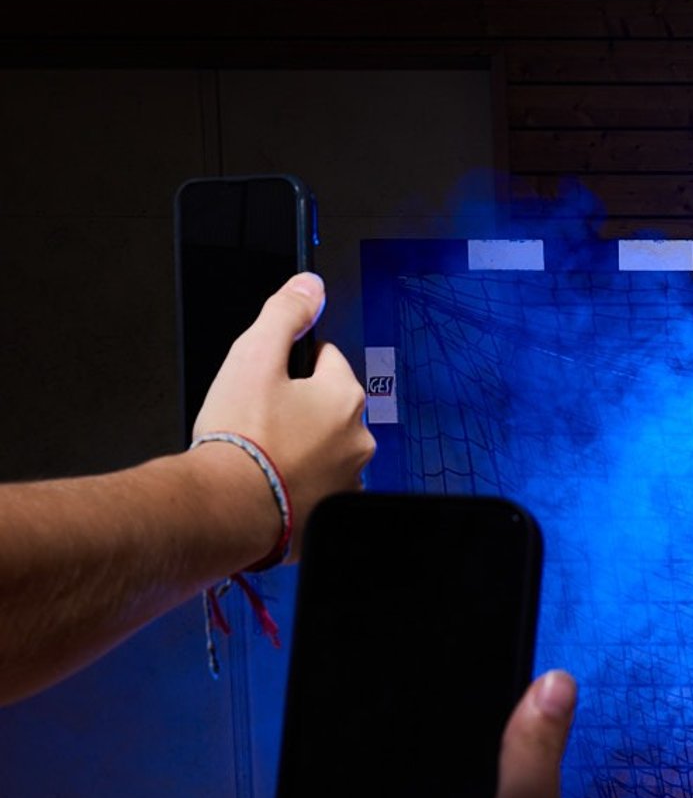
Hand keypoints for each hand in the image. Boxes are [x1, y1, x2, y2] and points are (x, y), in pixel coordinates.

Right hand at [191, 273, 375, 553]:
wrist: (230, 509)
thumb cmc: (242, 439)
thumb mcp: (254, 356)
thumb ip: (285, 314)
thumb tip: (310, 285)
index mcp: (345, 397)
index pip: (327, 359)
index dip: (293, 364)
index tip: (269, 379)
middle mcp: (358, 439)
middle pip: (327, 405)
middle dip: (299, 407)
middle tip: (260, 418)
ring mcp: (349, 479)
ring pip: (325, 447)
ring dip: (301, 446)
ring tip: (264, 452)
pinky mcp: (331, 512)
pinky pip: (319, 485)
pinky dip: (300, 481)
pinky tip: (272, 480)